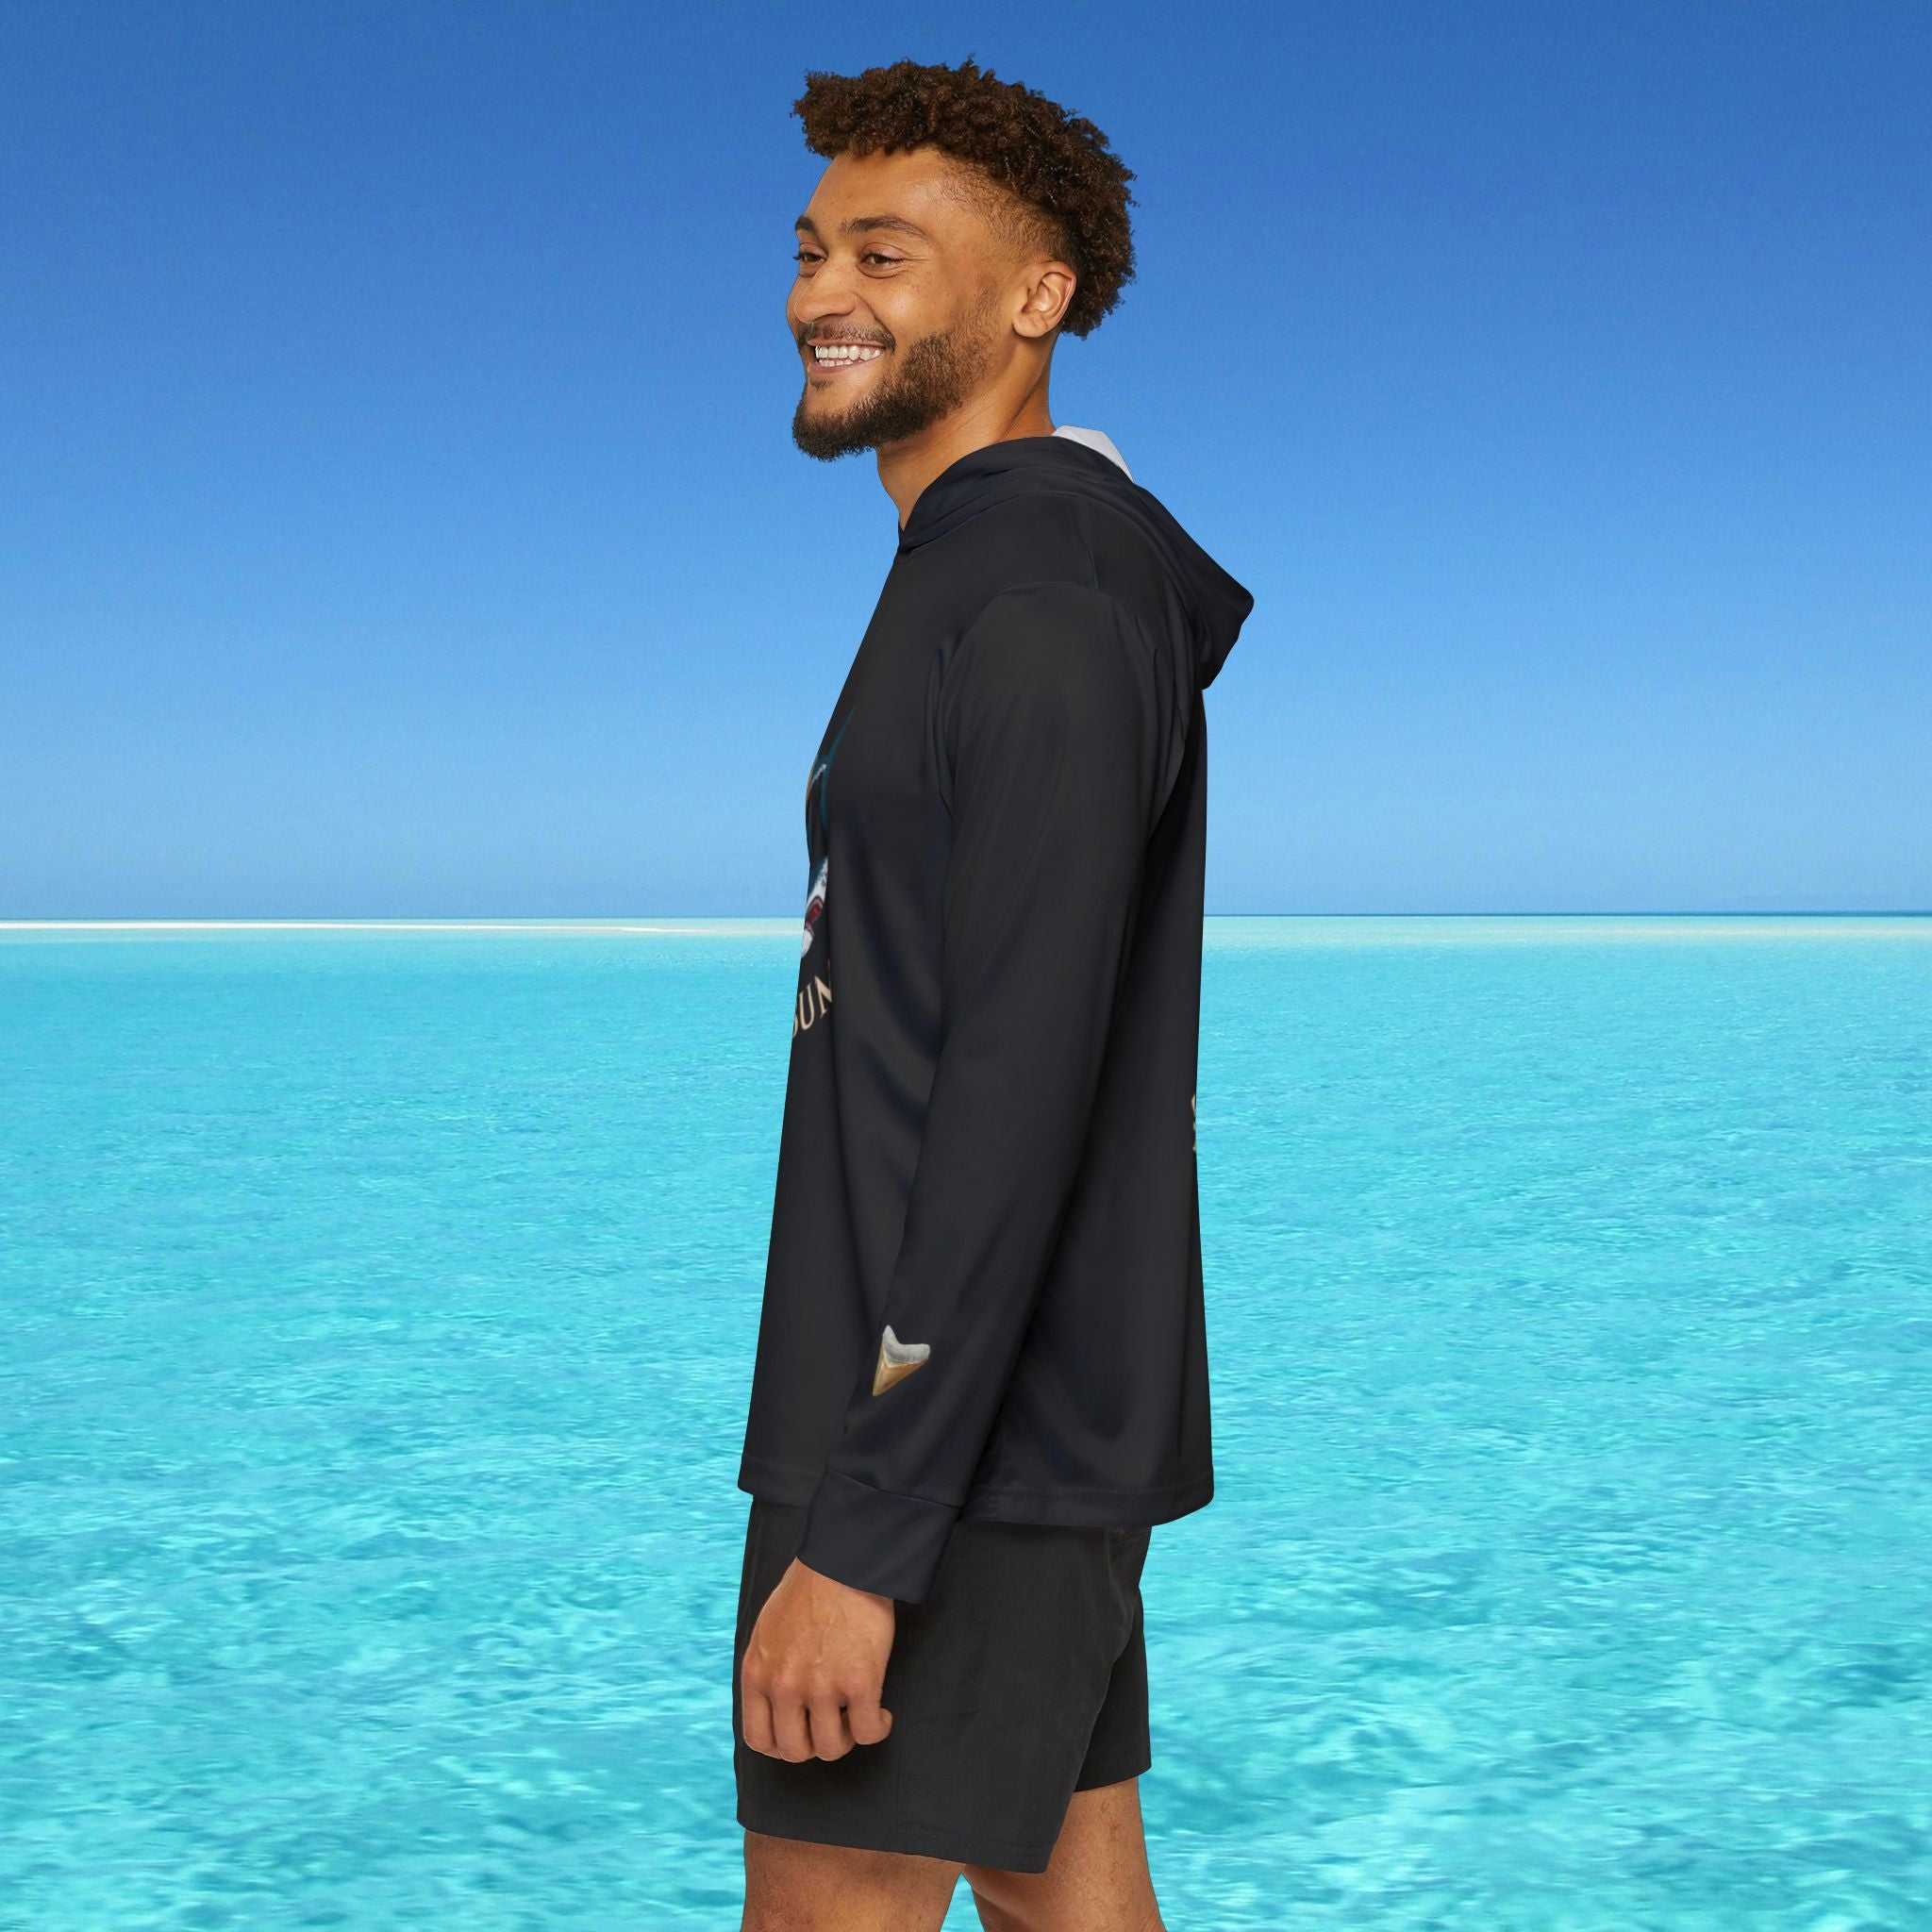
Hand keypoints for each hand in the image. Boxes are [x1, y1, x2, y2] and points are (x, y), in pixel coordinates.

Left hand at [740, 1556, 896, 1761]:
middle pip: (796, 1750)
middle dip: (816, 1743)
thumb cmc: (809, 1589)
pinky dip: (877, 1729)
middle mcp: (784, 1686)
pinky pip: (868, 1732)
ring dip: (847, 1738)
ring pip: (832, 1748)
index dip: (783, 1745)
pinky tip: (881, 1713)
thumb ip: (768, 1670)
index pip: (760, 1739)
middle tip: (833, 1723)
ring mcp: (821, 1686)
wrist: (843, 1560)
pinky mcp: (859, 1682)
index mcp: (758, 1673)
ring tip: (857, 1715)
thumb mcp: (767, 1631)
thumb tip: (778, 1705)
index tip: (802, 1733)